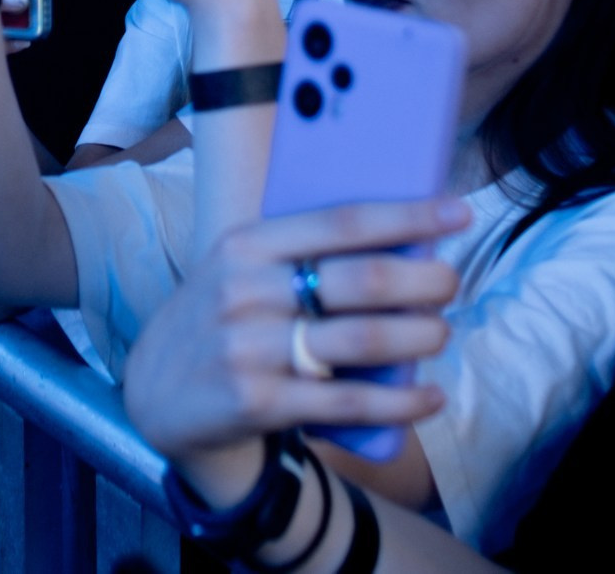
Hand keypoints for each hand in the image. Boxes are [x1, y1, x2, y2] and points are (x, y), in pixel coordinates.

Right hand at [121, 199, 464, 474]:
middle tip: (450, 282)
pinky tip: (429, 396)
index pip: (342, 221)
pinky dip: (402, 401)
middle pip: (363, 280)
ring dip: (420, 336)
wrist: (156, 394)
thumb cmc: (222, 320)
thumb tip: (402, 242)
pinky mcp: (258, 402)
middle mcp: (245, 291)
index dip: (408, 215)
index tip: (458, 211)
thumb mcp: (239, 271)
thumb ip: (298, 254)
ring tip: (442, 332)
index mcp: (245, 244)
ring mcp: (250, 349)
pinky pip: (350, 403)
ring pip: (363, 340)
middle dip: (425, 280)